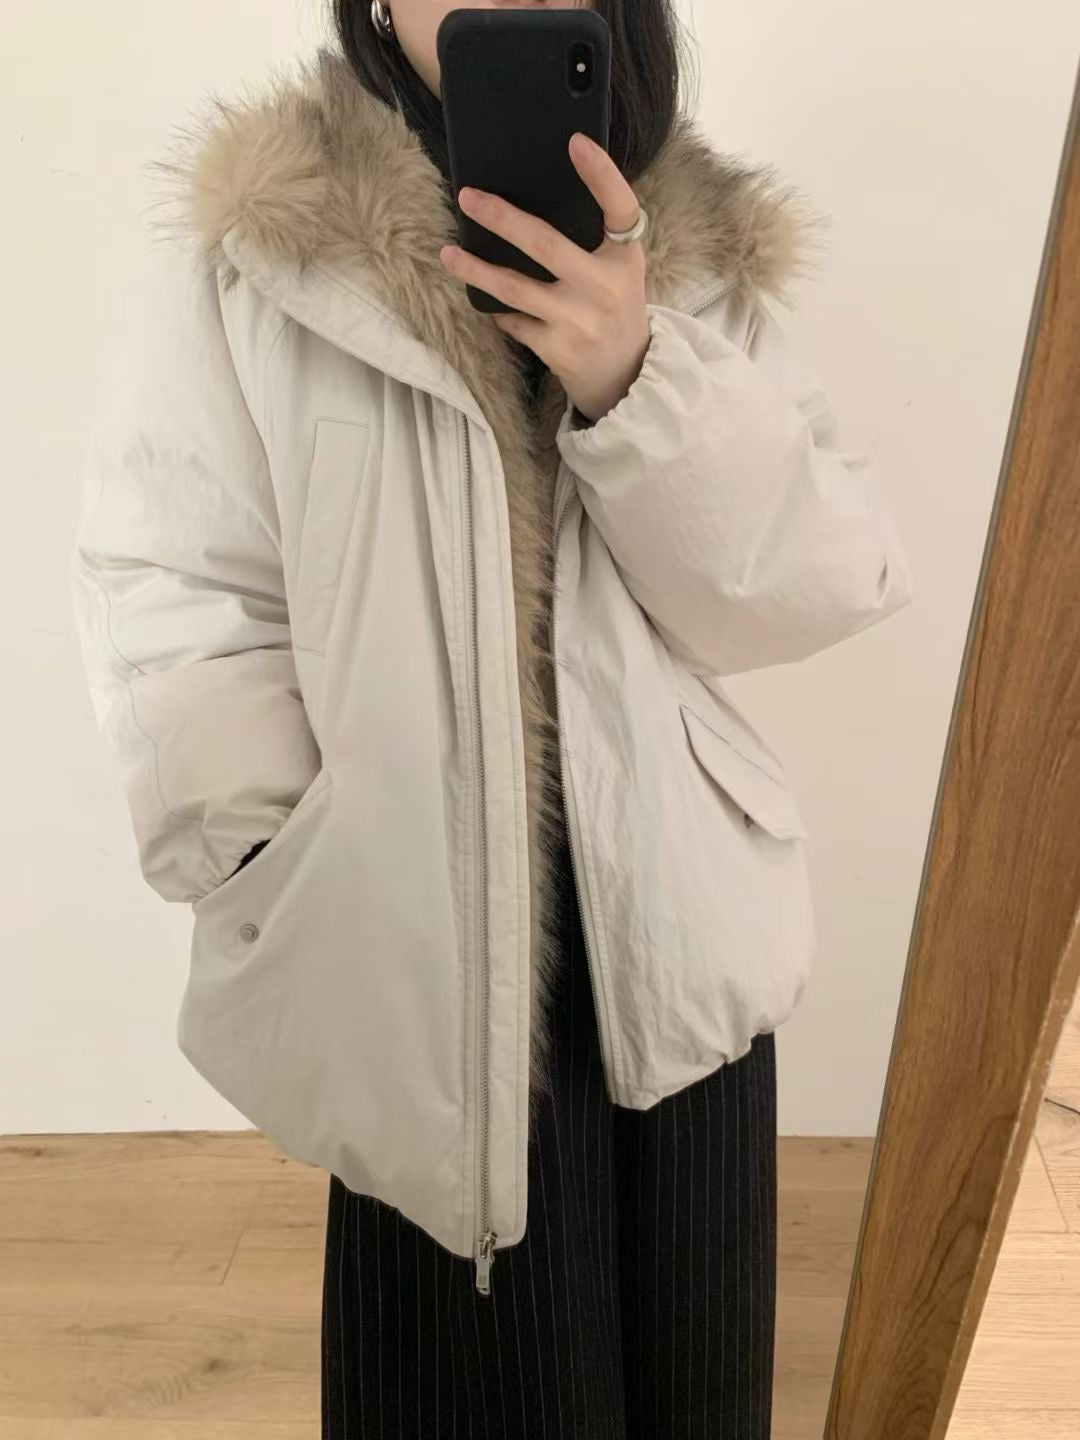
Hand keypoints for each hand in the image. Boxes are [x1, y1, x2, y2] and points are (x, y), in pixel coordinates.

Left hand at [438, 132, 651, 424]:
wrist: (625, 376)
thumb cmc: (614, 308)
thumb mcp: (620, 270)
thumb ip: (595, 239)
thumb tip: (538, 193)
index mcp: (624, 258)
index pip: (619, 207)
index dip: (601, 174)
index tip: (576, 142)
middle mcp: (604, 287)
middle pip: (544, 243)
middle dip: (500, 218)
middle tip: (467, 197)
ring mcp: (578, 320)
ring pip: (514, 288)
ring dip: (476, 270)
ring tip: (448, 254)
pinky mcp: (557, 349)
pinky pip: (513, 321)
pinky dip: (498, 310)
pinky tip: (487, 300)